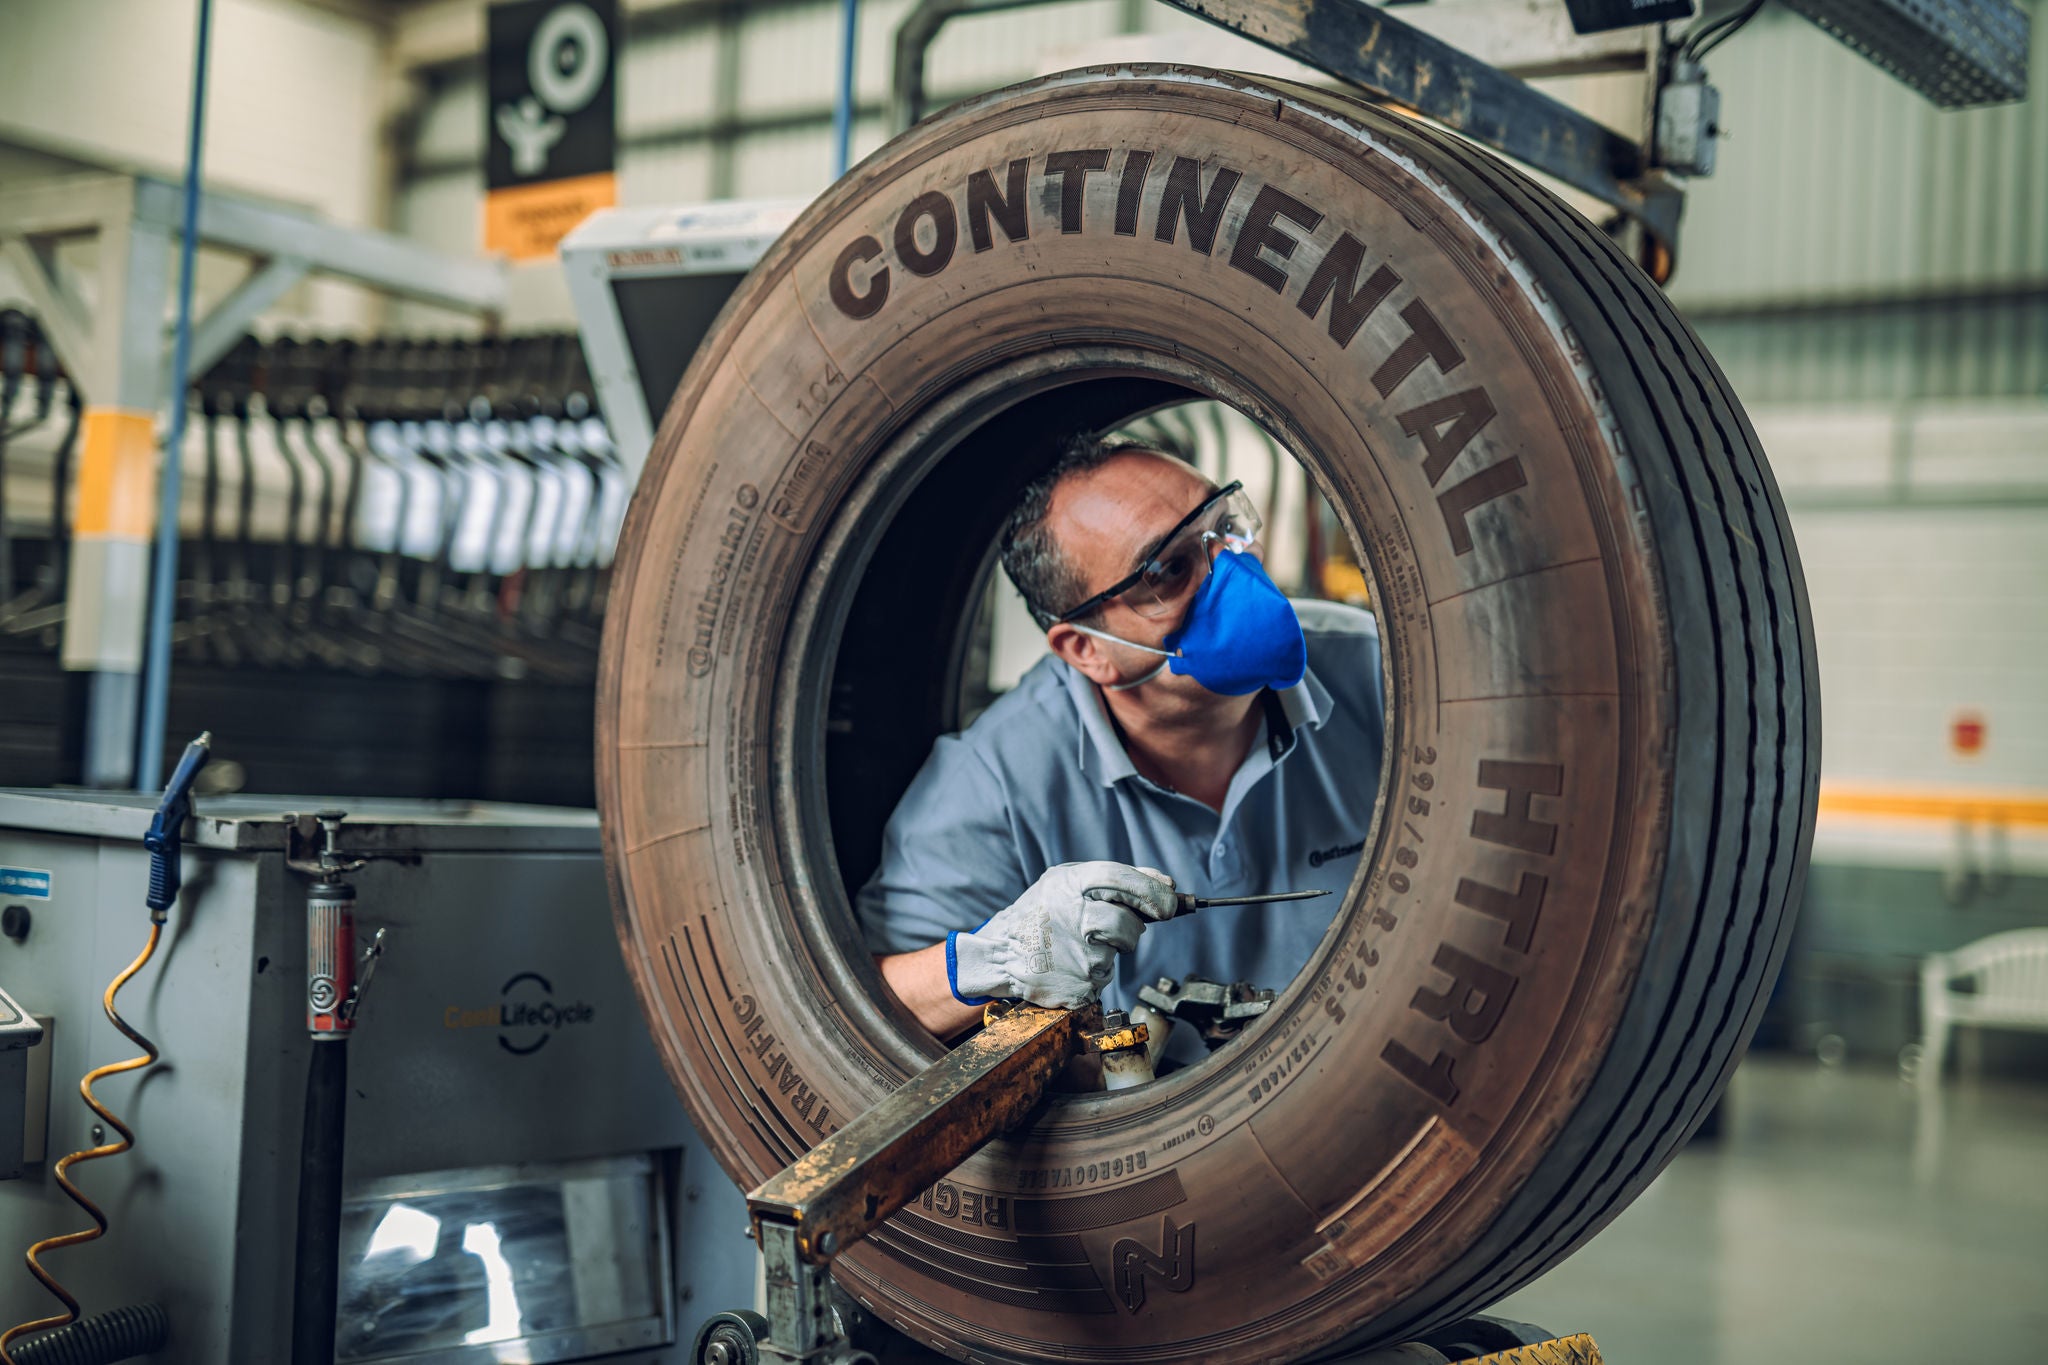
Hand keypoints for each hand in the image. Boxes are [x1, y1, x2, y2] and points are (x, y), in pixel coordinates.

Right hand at [948, 863, 1177, 1008]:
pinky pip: (1107, 973)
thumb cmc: (1042, 912)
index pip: (1119, 879)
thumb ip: (1120, 879)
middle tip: (1118, 924)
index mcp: (1068, 886)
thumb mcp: (1069, 882)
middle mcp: (1073, 920)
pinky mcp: (1083, 986)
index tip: (1171, 899)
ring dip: (1112, 946)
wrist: (1003, 955)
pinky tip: (1073, 961)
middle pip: (1127, 923)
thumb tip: (1169, 884)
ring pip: (1121, 951)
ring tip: (1080, 942)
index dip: (1150, 889)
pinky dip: (1097, 968)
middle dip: (1133, 924)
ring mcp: (1078, 957)